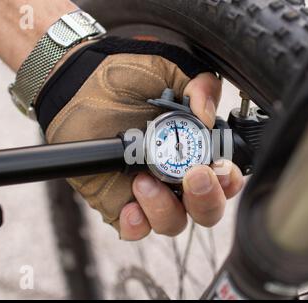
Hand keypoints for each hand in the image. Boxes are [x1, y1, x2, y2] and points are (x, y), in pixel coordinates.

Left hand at [123, 75, 243, 239]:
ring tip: (143, 180)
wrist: (78, 82)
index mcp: (196, 149)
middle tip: (192, 177)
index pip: (226, 178)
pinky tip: (130, 207)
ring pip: (173, 223)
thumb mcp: (168, 68)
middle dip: (206, 200)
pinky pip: (134, 229)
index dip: (228, 180)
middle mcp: (177, 176)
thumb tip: (207, 115)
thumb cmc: (125, 76)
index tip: (216, 168)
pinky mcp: (118, 201)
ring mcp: (150, 192)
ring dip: (166, 209)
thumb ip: (199, 84)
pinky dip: (136, 225)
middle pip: (206, 210)